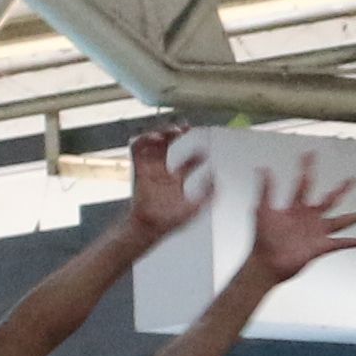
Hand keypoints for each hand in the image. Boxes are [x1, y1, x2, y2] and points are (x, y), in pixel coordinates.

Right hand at [110, 127, 209, 244]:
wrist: (149, 227)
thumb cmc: (169, 220)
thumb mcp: (195, 209)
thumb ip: (208, 196)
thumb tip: (217, 181)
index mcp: (179, 177)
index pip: (190, 157)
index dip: (198, 149)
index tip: (205, 144)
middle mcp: (165, 169)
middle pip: (171, 143)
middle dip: (178, 133)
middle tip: (186, 128)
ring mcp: (151, 168)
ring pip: (156, 142)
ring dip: (163, 132)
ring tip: (172, 131)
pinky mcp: (139, 168)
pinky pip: (138, 149)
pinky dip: (144, 139)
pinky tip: (155, 138)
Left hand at [242, 165, 355, 289]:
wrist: (266, 263)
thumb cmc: (262, 239)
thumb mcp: (263, 210)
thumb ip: (266, 190)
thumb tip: (263, 168)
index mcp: (296, 207)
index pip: (304, 183)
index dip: (307, 167)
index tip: (310, 152)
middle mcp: (310, 218)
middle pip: (331, 199)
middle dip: (343, 189)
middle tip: (354, 179)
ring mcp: (318, 232)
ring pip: (344, 220)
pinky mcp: (322, 246)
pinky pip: (344, 243)